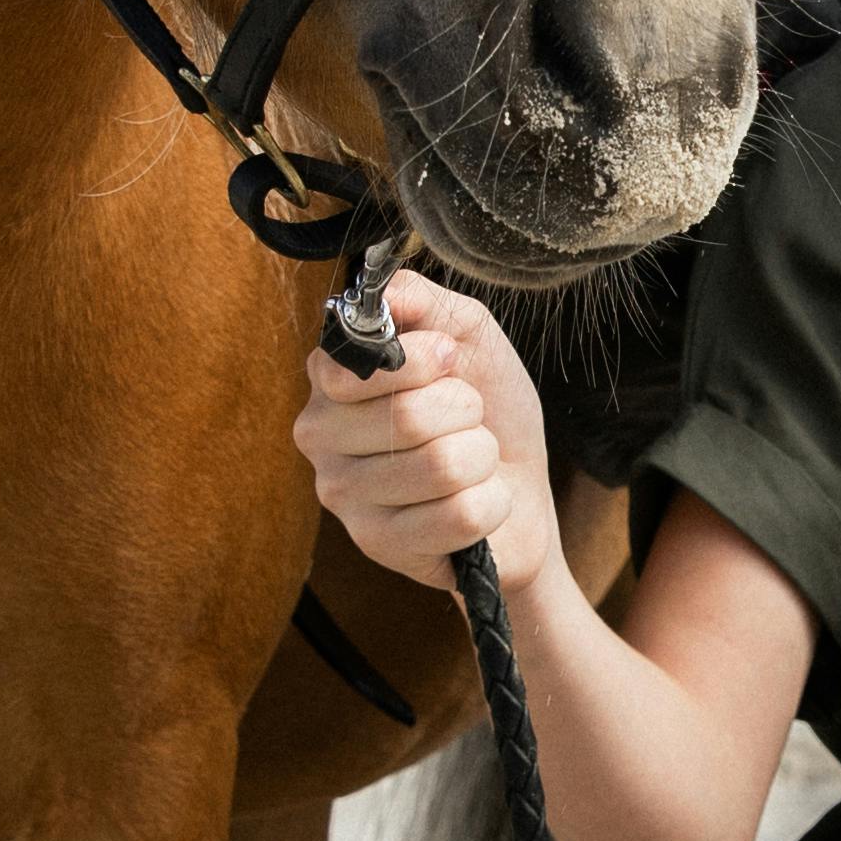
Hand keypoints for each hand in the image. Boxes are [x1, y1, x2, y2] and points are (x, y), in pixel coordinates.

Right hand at [295, 273, 549, 588]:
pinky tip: (476, 501)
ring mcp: (345, 499)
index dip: (426, 359)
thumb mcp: (466, 335)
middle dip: (467, 412)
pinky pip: (462, 516)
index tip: (450, 361)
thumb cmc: (487, 411)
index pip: (362, 364)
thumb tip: (383, 293)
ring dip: (482, 458)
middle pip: (409, 418)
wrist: (519, 487)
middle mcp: (321, 439)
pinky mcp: (380, 547)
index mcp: (331, 382)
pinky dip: (492, 503)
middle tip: (468, 420)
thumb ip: (419, 301)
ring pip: (442, 468)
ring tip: (474, 461)